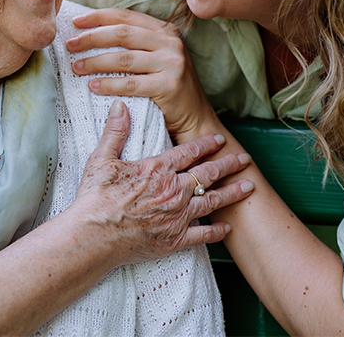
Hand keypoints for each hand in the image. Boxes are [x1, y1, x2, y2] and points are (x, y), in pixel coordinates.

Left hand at [67, 8, 215, 138]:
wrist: (196, 117)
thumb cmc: (168, 86)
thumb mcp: (158, 56)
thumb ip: (136, 43)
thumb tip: (93, 33)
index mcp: (165, 30)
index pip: (126, 16)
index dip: (98, 17)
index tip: (76, 22)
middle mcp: (170, 43)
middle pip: (122, 34)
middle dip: (92, 38)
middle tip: (71, 45)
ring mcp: (171, 63)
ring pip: (123, 58)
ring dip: (95, 62)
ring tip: (76, 67)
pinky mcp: (169, 85)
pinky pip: (130, 83)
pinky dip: (108, 84)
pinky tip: (93, 86)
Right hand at [73, 99, 252, 265]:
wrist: (95, 236)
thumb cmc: (96, 198)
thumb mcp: (102, 159)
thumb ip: (115, 131)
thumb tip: (120, 105)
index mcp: (158, 169)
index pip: (189, 151)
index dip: (206, 144)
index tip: (219, 138)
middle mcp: (173, 190)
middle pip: (207, 173)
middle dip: (228, 164)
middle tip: (244, 158)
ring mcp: (177, 216)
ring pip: (212, 201)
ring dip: (232, 193)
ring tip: (248, 187)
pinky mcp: (175, 239)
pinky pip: (203, 235)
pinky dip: (217, 231)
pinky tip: (227, 227)